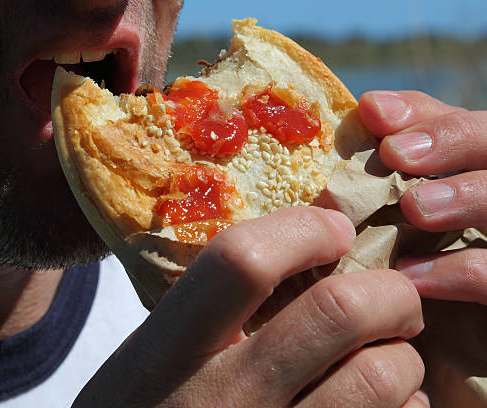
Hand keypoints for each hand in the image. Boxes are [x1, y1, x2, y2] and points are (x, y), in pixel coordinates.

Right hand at [74, 207, 425, 406]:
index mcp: (165, 355)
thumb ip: (200, 314)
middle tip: (389, 297)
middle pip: (336, 313)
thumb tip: (291, 254)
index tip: (334, 232)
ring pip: (379, 379)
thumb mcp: (144, 362)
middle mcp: (221, 402)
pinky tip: (387, 406)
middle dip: (386, 292)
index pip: (241, 263)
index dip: (302, 232)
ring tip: (388, 356)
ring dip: (402, 357)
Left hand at [359, 91, 486, 304]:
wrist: (421, 364)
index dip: (424, 113)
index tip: (373, 113)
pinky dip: (467, 271)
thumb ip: (380, 179)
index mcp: (465, 177)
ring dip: (471, 195)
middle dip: (454, 137)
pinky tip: (414, 278)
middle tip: (398, 155)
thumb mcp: (382, 227)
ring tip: (417, 208)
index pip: (460, 123)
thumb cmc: (392, 286)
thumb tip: (359, 120)